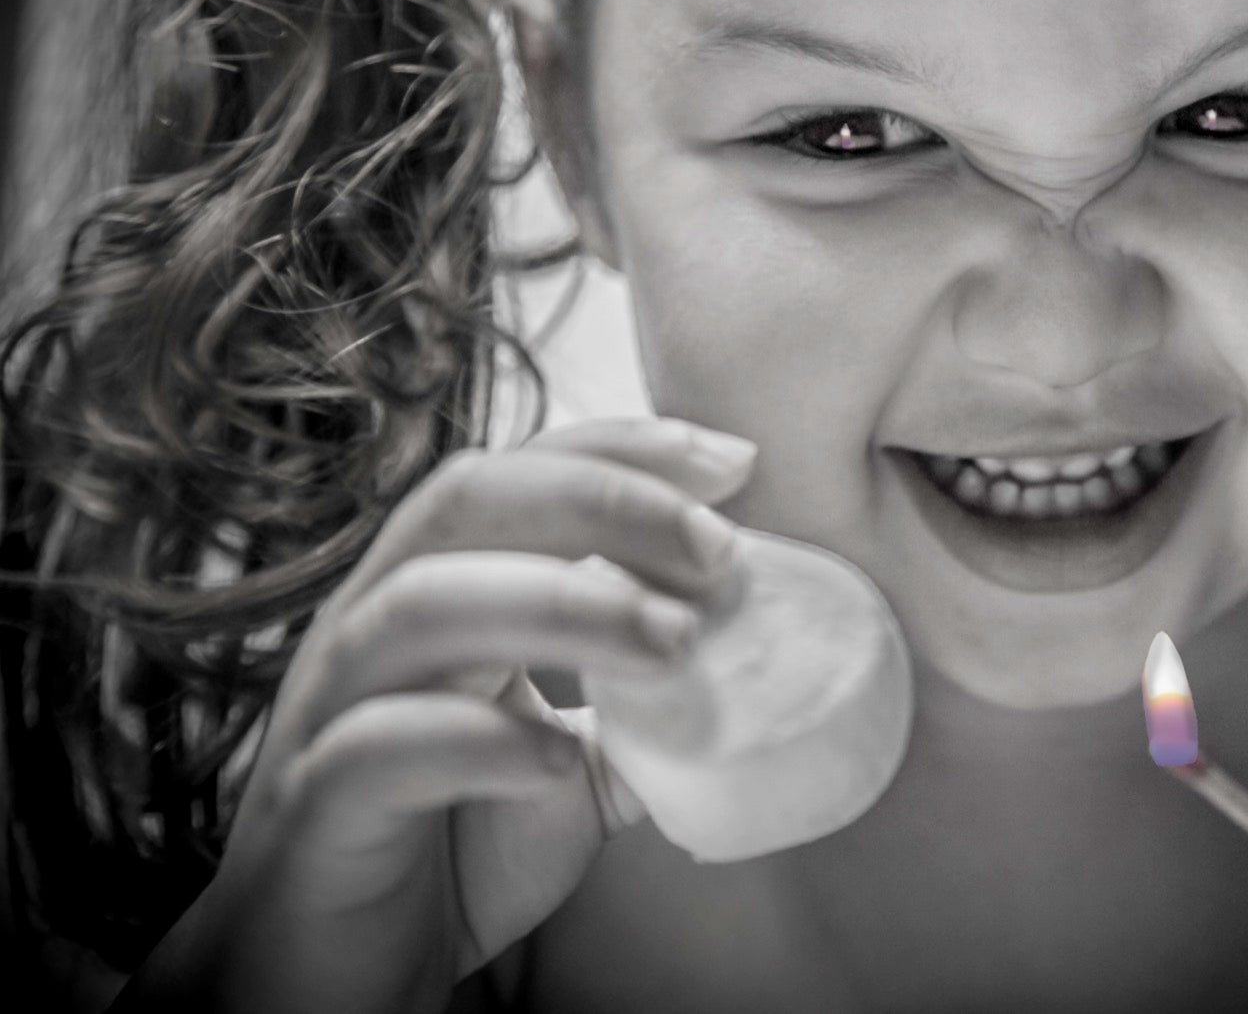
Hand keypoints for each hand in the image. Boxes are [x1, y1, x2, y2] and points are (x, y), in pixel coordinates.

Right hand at [114, 417, 757, 1013]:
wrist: (334, 980)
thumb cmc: (455, 842)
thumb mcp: (576, 759)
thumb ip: (652, 709)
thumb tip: (768, 665)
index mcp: (438, 591)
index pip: (518, 474)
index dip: (622, 452)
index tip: (735, 464)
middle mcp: (374, 626)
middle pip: (467, 501)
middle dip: (605, 502)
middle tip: (720, 553)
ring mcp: (332, 712)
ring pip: (419, 605)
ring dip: (563, 604)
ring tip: (675, 643)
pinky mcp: (313, 812)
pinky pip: (376, 747)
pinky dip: (478, 741)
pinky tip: (558, 761)